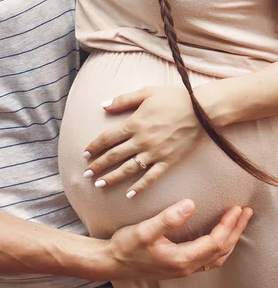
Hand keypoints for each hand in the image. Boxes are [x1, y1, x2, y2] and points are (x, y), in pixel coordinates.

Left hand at [84, 86, 203, 197]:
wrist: (202, 110)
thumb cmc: (174, 98)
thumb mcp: (146, 92)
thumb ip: (123, 100)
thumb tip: (103, 105)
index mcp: (134, 123)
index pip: (108, 138)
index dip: (94, 147)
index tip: (85, 154)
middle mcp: (142, 140)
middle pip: (114, 155)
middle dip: (98, 165)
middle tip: (86, 174)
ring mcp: (155, 153)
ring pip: (128, 169)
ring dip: (112, 178)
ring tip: (100, 185)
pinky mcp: (168, 161)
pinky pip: (151, 177)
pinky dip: (140, 187)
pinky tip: (129, 195)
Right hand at [103, 200, 251, 280]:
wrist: (111, 263)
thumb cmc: (126, 247)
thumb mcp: (145, 230)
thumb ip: (168, 218)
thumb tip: (190, 205)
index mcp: (182, 259)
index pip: (215, 241)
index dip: (229, 225)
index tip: (236, 208)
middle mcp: (186, 267)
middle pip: (222, 250)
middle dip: (236, 231)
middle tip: (246, 212)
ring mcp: (183, 269)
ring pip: (217, 258)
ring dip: (230, 240)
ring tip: (237, 224)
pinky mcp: (178, 267)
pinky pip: (208, 260)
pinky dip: (219, 247)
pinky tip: (217, 238)